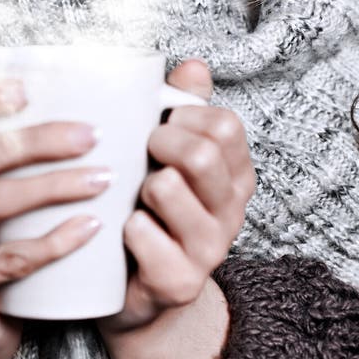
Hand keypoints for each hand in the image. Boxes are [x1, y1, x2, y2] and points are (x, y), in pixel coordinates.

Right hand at [0, 78, 108, 358]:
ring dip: (55, 186)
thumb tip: (126, 98)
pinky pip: (9, 260)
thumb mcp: (3, 184)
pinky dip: (55, 241)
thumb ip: (34, 144)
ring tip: (104, 179)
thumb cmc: (2, 232)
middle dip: (38, 140)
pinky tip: (91, 226)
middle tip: (92, 136)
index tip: (26, 90)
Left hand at [98, 59, 254, 338]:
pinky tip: (123, 231)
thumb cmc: (157, 211)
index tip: (163, 124)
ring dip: (141, 184)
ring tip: (134, 195)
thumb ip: (187, 109)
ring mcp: (209, 250)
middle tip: (143, 153)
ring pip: (169, 189)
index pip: (226, 125)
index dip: (187, 115)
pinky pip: (145, 236)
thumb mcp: (174, 157)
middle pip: (202, 154)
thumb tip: (194, 64)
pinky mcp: (179, 283)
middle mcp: (231, 211)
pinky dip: (127, 226)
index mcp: (235, 175)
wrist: (143, 294)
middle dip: (161, 143)